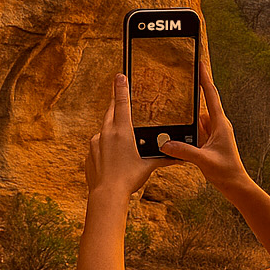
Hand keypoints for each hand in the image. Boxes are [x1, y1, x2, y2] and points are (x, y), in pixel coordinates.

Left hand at [85, 73, 170, 201]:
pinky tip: (112, 158)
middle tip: (117, 93)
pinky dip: (105, 147)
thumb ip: (163, 158)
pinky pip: (98, 145)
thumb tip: (180, 157)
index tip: (119, 75)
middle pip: (110, 111)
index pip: (121, 102)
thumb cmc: (129, 178)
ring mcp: (96, 143)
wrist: (107, 193)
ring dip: (112, 130)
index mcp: (122, 131)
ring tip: (121, 139)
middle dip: (115, 102)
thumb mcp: (148, 166)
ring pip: (104, 130)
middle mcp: (106, 132)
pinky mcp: (90, 153)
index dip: (121, 87)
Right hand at [157, 56, 250, 193]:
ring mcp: (214, 133)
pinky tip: (177, 133)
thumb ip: (184, 151)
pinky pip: (196, 131)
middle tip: (181, 80)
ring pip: (198, 119)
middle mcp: (218, 125)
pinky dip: (188, 130)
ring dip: (188, 117)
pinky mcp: (210, 142)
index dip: (205, 78)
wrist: (236, 185)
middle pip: (203, 104)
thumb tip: (165, 144)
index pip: (211, 95)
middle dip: (193, 93)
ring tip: (174, 108)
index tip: (200, 63)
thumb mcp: (203, 160)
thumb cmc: (226, 172)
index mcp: (220, 124)